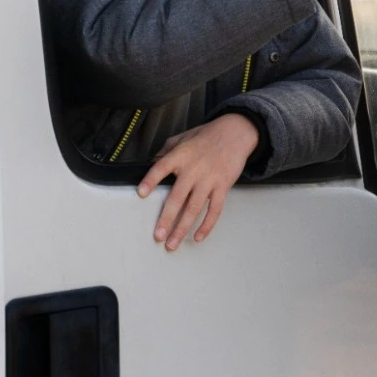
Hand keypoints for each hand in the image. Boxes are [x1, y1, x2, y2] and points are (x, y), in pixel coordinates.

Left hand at [137, 113, 259, 250]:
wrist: (235, 133)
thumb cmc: (206, 136)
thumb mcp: (182, 138)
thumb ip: (166, 151)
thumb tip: (151, 164)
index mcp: (181, 156)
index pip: (161, 167)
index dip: (151, 180)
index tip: (141, 193)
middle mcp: (193, 169)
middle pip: (177, 197)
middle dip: (166, 219)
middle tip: (157, 236)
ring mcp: (209, 179)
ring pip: (194, 208)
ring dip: (182, 228)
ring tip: (172, 243)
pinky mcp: (222, 186)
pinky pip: (215, 210)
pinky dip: (207, 225)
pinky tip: (198, 237)